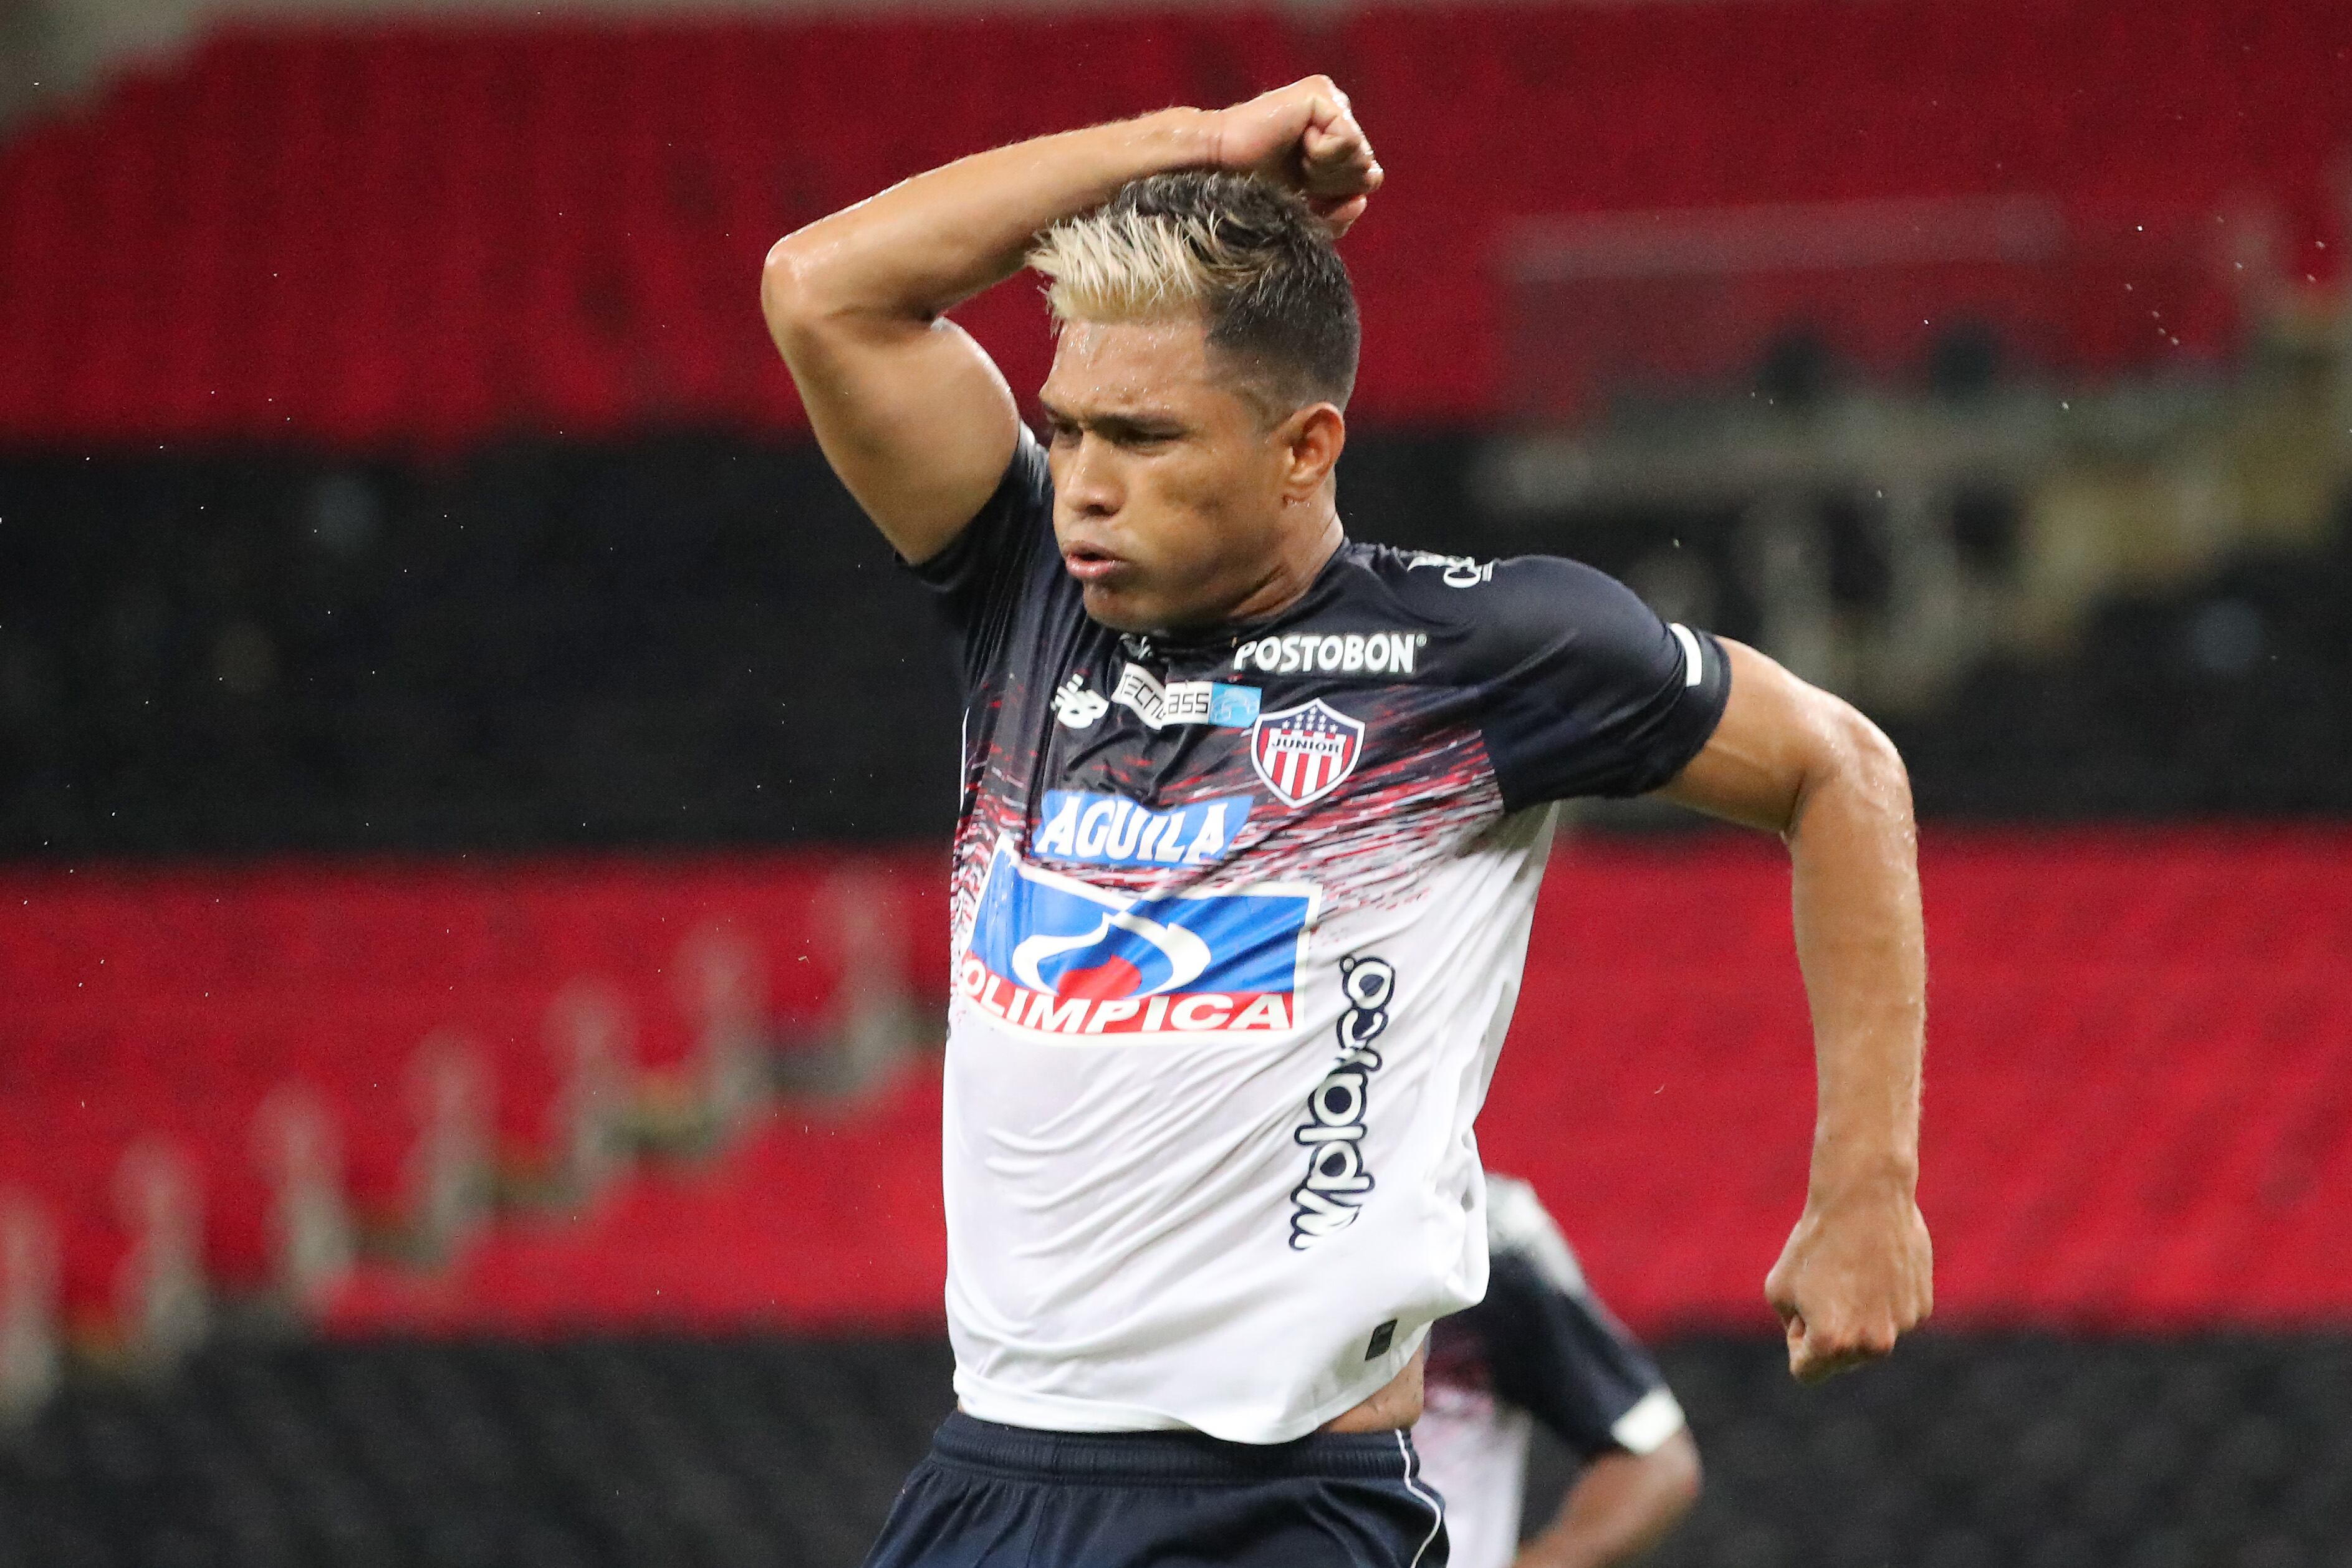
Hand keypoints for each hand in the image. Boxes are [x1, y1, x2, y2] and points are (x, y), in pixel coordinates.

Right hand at [1206, 76, 1382, 235]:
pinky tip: (1297, 142)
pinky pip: (1348, 139)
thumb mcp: (1305, 213)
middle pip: (1367, 168)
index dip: (1336, 195)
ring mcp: (1332, 100)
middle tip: (1296, 171)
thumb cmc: (1255, 189)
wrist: (1219, 167)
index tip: (1301, 186)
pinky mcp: (1321, 93)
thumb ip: (1339, 215)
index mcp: (1338, 139)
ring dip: (1325, 170)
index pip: (1367, 178)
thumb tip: (1366, 195)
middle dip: (1332, 184)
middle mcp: (1339, 114)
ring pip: (1361, 156)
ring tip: (1295, 158)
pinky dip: (1322, 155)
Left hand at [1764, 1177, 1931, 1382]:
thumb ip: (1793, 1326)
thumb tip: (1815, 1340)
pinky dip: (1883, 1300)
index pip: (1806, 1373)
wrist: (1866, 1197)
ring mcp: (1901, 1328)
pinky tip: (1877, 1265)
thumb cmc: (1815, 1241)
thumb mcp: (1780, 1288)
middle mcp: (1872, 1344)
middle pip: (1841, 1358)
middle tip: (1825, 1286)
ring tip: (1852, 1271)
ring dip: (1857, 1315)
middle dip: (1828, 1332)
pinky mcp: (1922, 1309)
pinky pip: (1893, 1317)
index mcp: (1832, 1343)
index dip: (1797, 1343)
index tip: (1800, 1314)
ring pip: (1870, 1337)